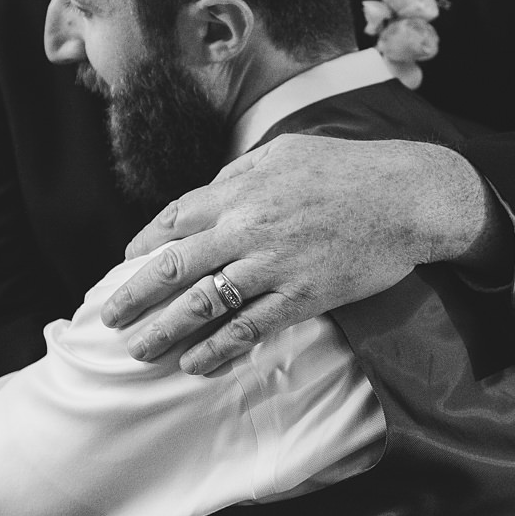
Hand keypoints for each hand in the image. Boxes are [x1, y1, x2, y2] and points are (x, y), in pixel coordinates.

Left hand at [97, 134, 507, 373]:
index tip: (126, 263)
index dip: (144, 245)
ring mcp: (271, 266)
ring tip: (139, 351)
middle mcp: (245, 229)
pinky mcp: (301, 296)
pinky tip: (194, 365)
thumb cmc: (348, 167)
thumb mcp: (285, 151)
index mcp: (238, 190)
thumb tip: (209, 191)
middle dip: (132, 297)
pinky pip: (247, 329)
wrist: (406, 196)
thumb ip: (241, 171)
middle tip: (107, 319)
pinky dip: (216, 349)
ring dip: (164, 331)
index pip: (173, 220)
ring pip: (201, 305)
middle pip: (172, 268)